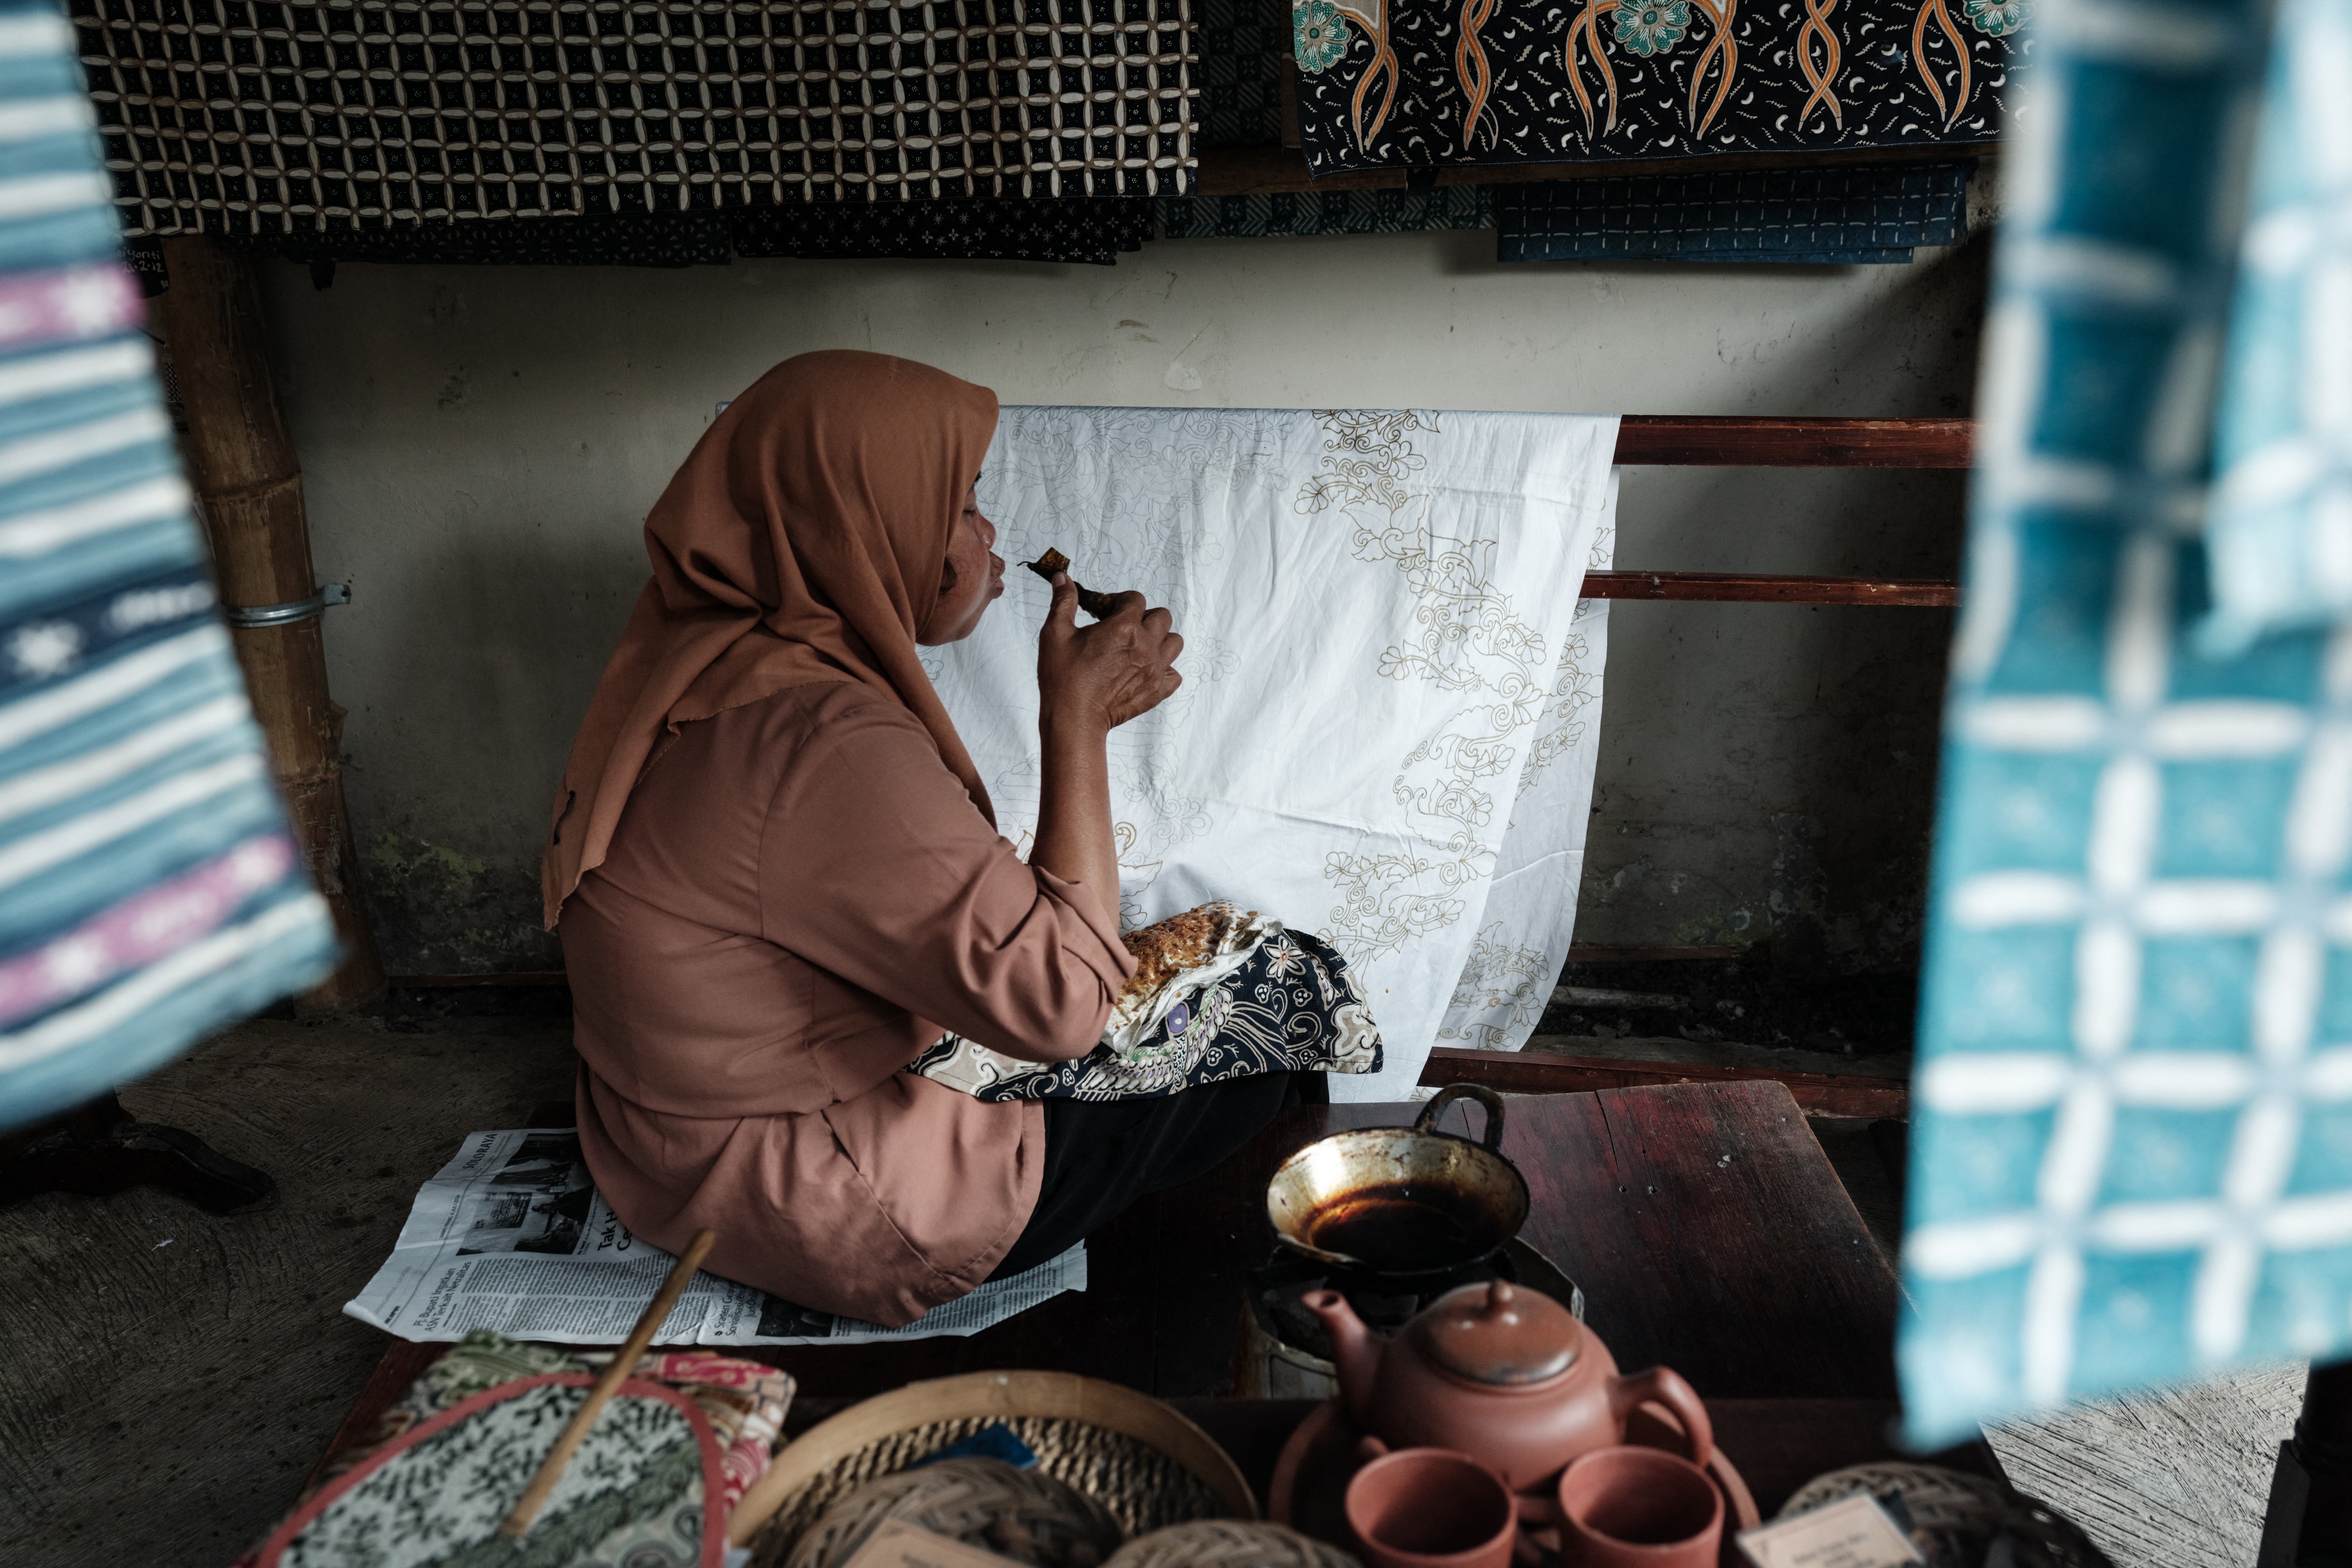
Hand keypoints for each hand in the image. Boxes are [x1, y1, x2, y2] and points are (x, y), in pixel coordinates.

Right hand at [1037, 573, 1182, 734]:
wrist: (1073, 720)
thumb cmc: (1062, 678)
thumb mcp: (1055, 634)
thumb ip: (1063, 602)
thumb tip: (1061, 577)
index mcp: (1123, 628)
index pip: (1135, 598)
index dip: (1119, 600)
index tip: (1105, 611)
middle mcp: (1145, 646)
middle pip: (1162, 616)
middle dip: (1143, 616)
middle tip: (1122, 628)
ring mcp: (1155, 670)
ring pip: (1174, 642)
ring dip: (1159, 639)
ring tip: (1137, 647)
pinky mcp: (1157, 691)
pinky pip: (1175, 674)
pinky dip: (1164, 669)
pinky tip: (1144, 670)